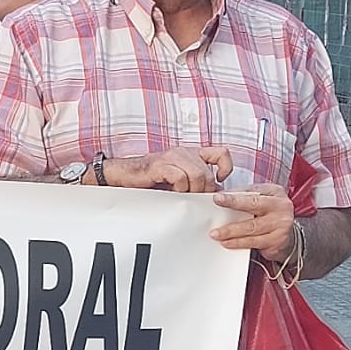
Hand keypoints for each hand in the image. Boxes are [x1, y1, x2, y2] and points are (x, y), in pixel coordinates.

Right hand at [103, 146, 233, 192]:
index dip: (226, 167)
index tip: (219, 179)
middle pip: (207, 173)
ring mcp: (171, 157)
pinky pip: (180, 177)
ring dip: (192, 190)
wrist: (124, 175)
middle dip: (204, 190)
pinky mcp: (160, 165)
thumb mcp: (180, 179)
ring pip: (197, 175)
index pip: (221, 153)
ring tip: (182, 195)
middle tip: (194, 197)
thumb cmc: (151, 179)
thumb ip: (198, 182)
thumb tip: (217, 192)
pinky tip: (172, 191)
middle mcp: (183, 152)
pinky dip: (179, 188)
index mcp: (191, 153)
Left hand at [211, 182, 296, 258]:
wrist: (288, 235)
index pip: (252, 193)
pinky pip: (254, 242)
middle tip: (215, 211)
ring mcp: (281, 225)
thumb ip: (244, 196)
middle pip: (254, 206)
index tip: (217, 197)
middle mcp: (281, 207)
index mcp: (275, 192)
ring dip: (231, 231)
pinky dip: (238, 243)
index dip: (234, 196)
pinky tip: (227, 242)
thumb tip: (221, 197)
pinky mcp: (277, 241)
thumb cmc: (269, 214)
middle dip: (232, 207)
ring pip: (252, 228)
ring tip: (216, 233)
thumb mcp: (261, 199)